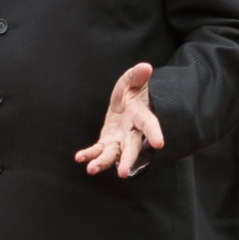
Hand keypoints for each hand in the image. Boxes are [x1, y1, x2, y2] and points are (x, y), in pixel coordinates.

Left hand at [75, 62, 163, 177]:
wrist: (126, 104)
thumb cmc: (132, 92)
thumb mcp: (133, 81)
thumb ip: (137, 76)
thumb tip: (146, 67)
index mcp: (141, 116)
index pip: (149, 124)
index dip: (154, 133)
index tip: (159, 143)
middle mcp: (132, 132)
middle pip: (131, 148)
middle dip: (127, 160)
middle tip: (122, 173)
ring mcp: (119, 140)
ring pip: (113, 154)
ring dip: (103, 162)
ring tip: (91, 170)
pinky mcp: (107, 142)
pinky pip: (98, 150)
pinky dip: (89, 154)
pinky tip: (79, 158)